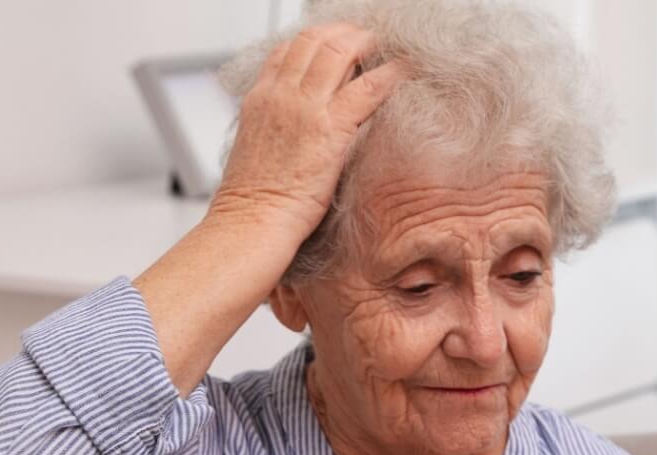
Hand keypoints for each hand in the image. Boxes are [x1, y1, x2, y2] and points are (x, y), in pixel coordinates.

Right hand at [210, 22, 403, 244]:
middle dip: (345, 32)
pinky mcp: (330, 129)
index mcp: (260, 98)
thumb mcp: (259, 149)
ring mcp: (304, 109)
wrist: (253, 221)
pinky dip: (389, 74)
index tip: (338, 41)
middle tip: (369, 37)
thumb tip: (300, 124)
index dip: (316, 38)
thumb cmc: (257, 200)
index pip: (287, 49)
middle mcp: (280, 94)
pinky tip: (403, 71)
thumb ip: (278, 126)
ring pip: (338, 52)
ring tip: (387, 46)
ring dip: (367, 43)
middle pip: (313, 40)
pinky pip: (366, 89)